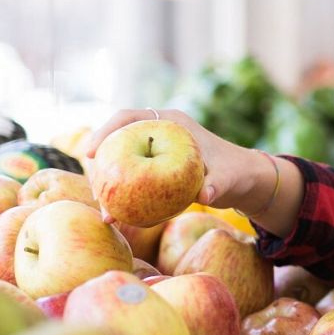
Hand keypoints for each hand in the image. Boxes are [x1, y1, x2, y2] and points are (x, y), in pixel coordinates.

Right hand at [83, 108, 273, 217]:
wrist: (243, 179)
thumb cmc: (236, 172)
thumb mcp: (227, 178)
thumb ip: (216, 184)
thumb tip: (205, 195)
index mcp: (173, 123)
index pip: (130, 117)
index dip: (105, 131)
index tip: (90, 152)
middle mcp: (161, 133)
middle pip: (119, 140)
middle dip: (102, 164)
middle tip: (96, 191)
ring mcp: (157, 151)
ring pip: (123, 161)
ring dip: (110, 183)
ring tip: (105, 210)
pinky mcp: (157, 169)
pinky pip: (133, 179)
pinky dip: (124, 195)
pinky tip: (117, 216)